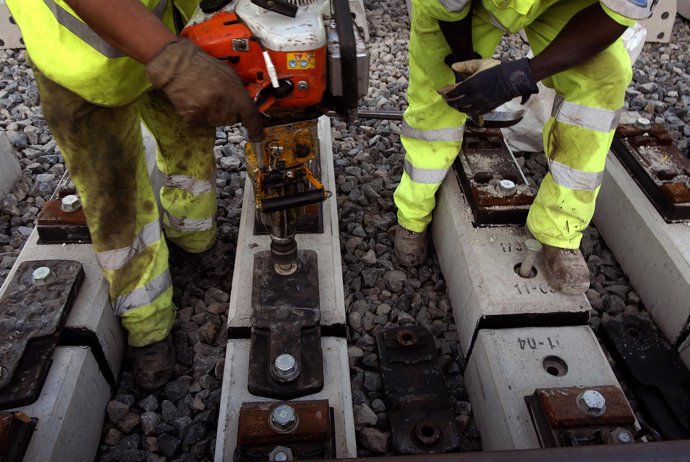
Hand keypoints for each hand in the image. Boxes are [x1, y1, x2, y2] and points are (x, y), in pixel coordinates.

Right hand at [146, 39, 263, 140]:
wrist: (177, 65)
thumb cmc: (204, 67)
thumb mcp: (229, 74)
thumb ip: (239, 91)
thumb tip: (246, 105)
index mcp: (235, 93)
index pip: (250, 115)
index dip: (256, 129)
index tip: (258, 137)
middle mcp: (223, 106)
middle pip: (232, 120)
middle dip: (228, 111)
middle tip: (217, 96)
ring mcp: (207, 113)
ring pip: (216, 122)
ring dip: (213, 113)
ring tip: (204, 95)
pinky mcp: (193, 118)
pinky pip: (201, 122)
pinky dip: (199, 114)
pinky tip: (194, 100)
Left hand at [438, 57, 538, 115]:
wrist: (513, 79)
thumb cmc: (496, 69)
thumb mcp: (480, 64)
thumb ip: (465, 65)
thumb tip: (452, 66)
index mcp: (470, 84)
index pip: (453, 91)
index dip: (445, 92)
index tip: (440, 91)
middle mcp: (473, 96)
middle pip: (456, 102)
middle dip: (449, 101)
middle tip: (446, 98)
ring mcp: (480, 104)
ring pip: (463, 109)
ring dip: (456, 106)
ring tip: (453, 104)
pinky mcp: (486, 109)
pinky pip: (473, 112)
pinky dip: (466, 111)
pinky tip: (464, 108)